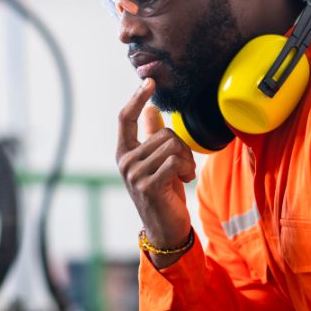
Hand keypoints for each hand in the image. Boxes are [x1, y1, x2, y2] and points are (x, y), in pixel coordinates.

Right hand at [116, 79, 196, 266]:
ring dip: (186, 160)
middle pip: (162, 133)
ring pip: (171, 146)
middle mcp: (125, 162)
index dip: (136, 98)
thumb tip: (149, 109)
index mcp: (124, 152)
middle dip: (181, 147)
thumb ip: (150, 136)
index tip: (150, 81)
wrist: (165, 229)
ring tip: (183, 176)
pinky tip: (184, 181)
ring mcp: (134, 174)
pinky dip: (187, 169)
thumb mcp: (156, 161)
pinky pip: (175, 161)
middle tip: (182, 167)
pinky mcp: (148, 185)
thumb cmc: (162, 192)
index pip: (125, 118)